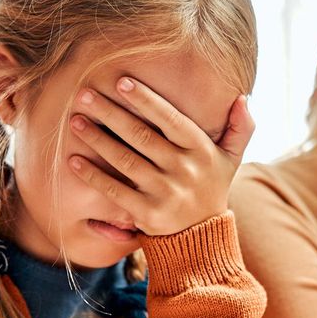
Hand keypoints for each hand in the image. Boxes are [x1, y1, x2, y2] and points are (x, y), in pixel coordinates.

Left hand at [68, 78, 254, 234]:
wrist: (203, 236)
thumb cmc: (211, 186)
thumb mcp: (232, 159)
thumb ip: (241, 128)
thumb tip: (243, 98)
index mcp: (201, 150)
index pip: (170, 119)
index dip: (145, 100)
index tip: (120, 81)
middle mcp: (184, 170)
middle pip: (141, 136)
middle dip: (111, 113)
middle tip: (84, 94)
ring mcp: (165, 193)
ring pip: (125, 160)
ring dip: (97, 139)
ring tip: (76, 121)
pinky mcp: (146, 214)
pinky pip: (115, 191)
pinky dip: (93, 175)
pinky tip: (73, 160)